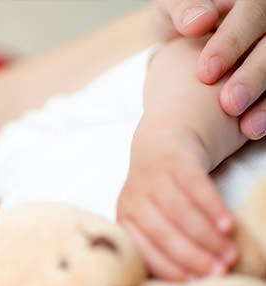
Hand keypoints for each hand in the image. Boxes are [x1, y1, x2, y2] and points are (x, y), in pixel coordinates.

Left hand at [118, 126, 237, 280]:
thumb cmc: (159, 195)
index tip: (193, 283)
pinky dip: (212, 208)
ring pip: (179, 212)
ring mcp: (153, 179)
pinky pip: (195, 187)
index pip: (143, 249)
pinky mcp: (175, 162)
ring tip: (230, 253)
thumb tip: (186, 282)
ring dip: (207, 236)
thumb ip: (159, 245)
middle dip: (193, 256)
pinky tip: (228, 225)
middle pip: (163, 233)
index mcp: (125, 219)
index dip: (168, 267)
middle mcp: (134, 200)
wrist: (161, 145)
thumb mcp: (148, 219)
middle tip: (220, 272)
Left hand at [152, 0, 265, 138]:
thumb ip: (183, 9)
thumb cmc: (179, 23)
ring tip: (244, 126)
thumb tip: (198, 22)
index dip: (232, 42)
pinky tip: (251, 131)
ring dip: (263, 99)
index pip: (252, 13)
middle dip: (252, 76)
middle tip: (229, 103)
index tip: (205, 73)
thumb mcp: (172, 9)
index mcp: (250, 2)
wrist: (182, 53)